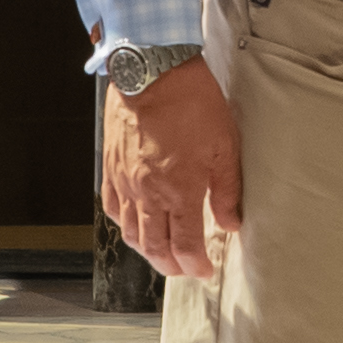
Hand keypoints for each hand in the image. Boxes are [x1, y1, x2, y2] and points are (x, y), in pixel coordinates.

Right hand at [102, 58, 241, 280]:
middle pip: (154, 246)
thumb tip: (230, 222)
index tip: (204, 271)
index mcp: (179, 191)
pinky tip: (132, 224)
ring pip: (130, 232)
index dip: (194, 264)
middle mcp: (147, 193)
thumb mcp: (224, 144)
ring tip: (160, 254)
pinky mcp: (111, 167)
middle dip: (170, 265)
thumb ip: (227, 189)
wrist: (153, 71)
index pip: (185, 244)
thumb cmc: (192, 101)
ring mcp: (125, 182)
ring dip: (146, 250)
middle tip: (183, 269)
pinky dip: (122, 224)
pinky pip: (111, 207)